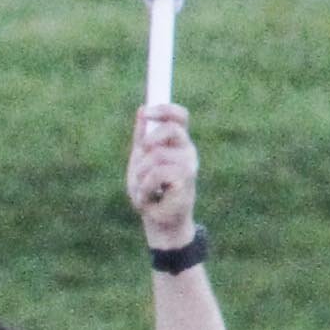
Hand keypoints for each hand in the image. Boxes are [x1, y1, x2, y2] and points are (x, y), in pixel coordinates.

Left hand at [128, 103, 198, 247]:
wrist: (158, 220)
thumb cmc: (151, 190)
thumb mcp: (141, 160)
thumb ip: (142, 137)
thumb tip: (142, 109)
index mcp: (177, 143)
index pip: (179, 116)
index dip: (165, 109)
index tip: (146, 112)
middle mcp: (187, 151)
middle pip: (171, 129)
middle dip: (149, 141)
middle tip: (141, 156)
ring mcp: (189, 166)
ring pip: (156, 156)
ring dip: (140, 174)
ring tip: (144, 188)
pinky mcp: (185, 181)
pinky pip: (156, 174)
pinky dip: (144, 188)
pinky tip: (149, 197)